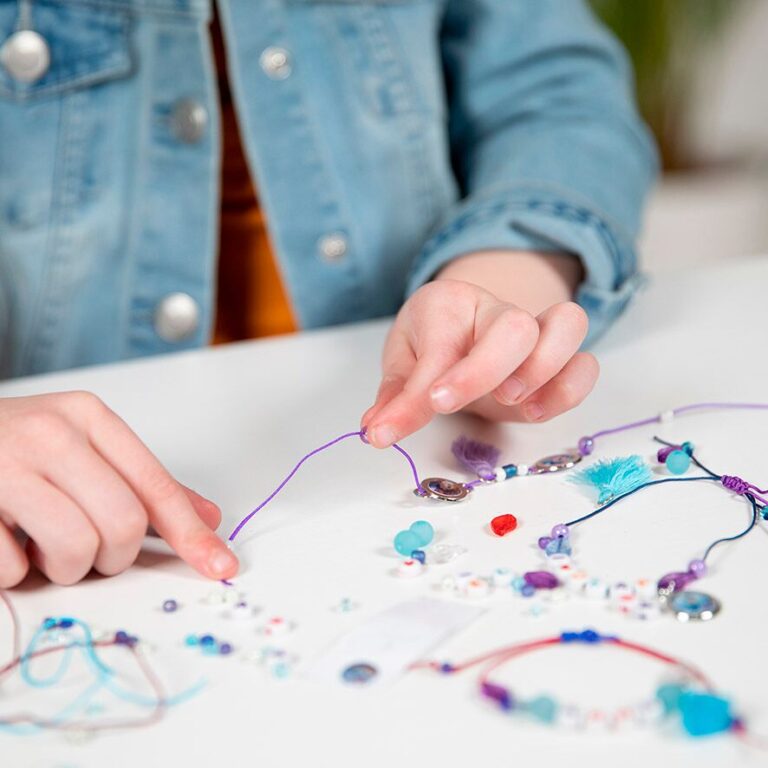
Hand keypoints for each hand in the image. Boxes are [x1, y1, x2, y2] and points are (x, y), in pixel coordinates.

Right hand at [0, 392, 237, 586]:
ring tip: (45, 545)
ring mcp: (3, 467)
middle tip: (92, 549)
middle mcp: (49, 434)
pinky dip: (16, 570)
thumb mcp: (84, 446)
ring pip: (75, 548)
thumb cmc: (16, 446)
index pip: (155, 486)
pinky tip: (7, 540)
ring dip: (67, 567)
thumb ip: (143, 484)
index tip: (220, 566)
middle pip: (123, 524)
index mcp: (87, 417)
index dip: (191, 534)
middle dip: (113, 556)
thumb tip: (208, 518)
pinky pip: (12, 568)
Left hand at [362, 279, 597, 446]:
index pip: (442, 345)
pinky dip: (570, 389)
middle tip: (450, 402)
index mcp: (448, 303)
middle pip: (513, 325)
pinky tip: (536, 412)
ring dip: (544, 368)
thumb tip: (377, 431)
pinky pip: (587, 363)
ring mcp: (535, 333)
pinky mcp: (559, 362)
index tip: (417, 412)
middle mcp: (496, 311)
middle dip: (485, 370)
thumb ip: (394, 397)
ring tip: (511, 403)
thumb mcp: (402, 362)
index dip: (428, 382)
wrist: (465, 327)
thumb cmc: (432, 342)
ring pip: (568, 324)